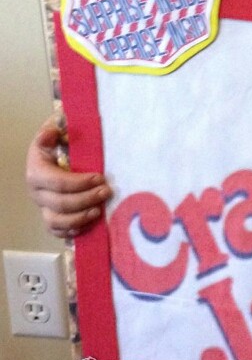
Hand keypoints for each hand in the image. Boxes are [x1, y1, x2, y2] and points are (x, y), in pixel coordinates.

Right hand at [26, 116, 111, 237]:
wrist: (59, 150)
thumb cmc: (62, 140)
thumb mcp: (58, 129)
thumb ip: (55, 129)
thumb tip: (50, 134)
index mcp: (37, 171)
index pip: (58, 182)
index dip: (80, 183)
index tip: (100, 178)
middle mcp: (37, 192)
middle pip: (60, 204)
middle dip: (86, 199)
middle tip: (107, 192)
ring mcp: (43, 206)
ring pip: (56, 221)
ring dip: (80, 219)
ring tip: (99, 211)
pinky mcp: (51, 216)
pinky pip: (57, 231)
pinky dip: (72, 231)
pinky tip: (89, 222)